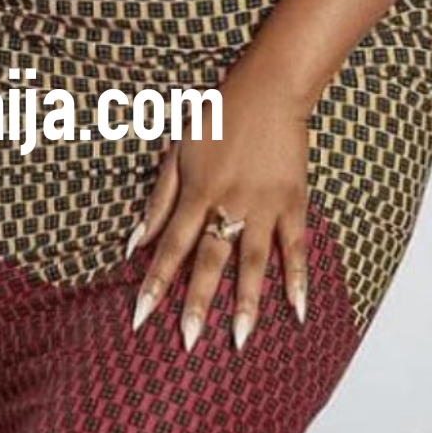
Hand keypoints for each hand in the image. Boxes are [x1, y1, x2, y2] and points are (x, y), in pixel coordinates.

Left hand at [126, 56, 310, 352]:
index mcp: (197, 191)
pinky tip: (296, 310)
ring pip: (253, 261)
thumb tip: (134, 240)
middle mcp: (229, 202)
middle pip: (211, 260)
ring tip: (241, 341)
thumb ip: (159, 197)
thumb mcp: (178, 149)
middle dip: (197, 303)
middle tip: (188, 343)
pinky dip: (297, 278)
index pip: (171, 246)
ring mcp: (264, 205)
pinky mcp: (293, 202)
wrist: (270, 89)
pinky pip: (295, 246)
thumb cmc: (218, 115)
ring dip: (247, 302)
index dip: (155, 282)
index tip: (140, 318)